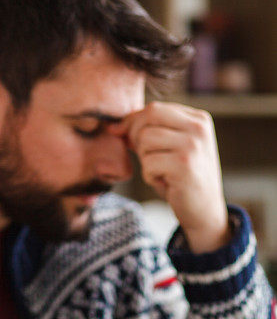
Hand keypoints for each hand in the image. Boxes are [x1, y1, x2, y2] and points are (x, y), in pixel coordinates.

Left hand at [109, 102, 229, 252]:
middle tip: (147, 158)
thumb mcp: (171, 149)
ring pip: (146, 140)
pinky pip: (148, 163)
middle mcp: (198, 127)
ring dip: (145, 160)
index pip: (154, 109)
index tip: (123, 136)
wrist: (205, 210)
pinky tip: (165, 183)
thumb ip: (150, 132)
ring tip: (161, 172)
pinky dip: (150, 176)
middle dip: (137, 137)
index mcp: (198, 119)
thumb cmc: (182, 179)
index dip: (132, 122)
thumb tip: (114, 126)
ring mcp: (192, 145)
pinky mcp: (184, 165)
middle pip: (148, 117)